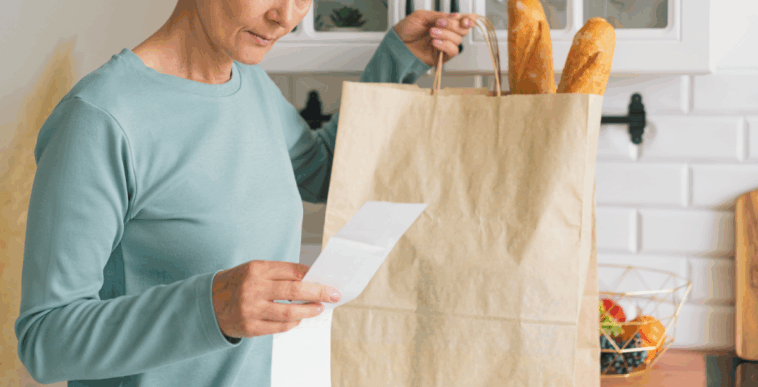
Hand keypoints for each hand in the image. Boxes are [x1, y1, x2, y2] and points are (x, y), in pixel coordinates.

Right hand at [211, 260, 341, 338]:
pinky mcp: (250, 327)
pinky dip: (292, 324)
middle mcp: (253, 288)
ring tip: (319, 308)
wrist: (207, 303)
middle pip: (294, 291)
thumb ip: (279, 273)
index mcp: (256, 269)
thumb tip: (310, 278)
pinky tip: (299, 320)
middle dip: (318, 293)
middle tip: (333, 294)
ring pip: (289, 313)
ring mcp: (251, 309)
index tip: (327, 278)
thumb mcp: (254, 270)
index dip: (312, 275)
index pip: (292, 270)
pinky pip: (278, 327)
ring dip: (308, 311)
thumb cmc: (237, 283)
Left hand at [393, 11, 476, 65]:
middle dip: (453, 25)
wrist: (397, 43)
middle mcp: (447, 33)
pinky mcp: (441, 56)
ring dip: (446, 34)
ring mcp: (444, 45)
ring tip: (432, 32)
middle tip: (439, 23)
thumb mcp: (422, 16)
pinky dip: (445, 45)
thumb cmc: (407, 29)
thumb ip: (439, 16)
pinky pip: (452, 51)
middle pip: (463, 30)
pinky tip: (435, 42)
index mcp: (444, 22)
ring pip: (458, 40)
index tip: (465, 19)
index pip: (463, 20)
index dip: (469, 19)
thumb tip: (455, 16)